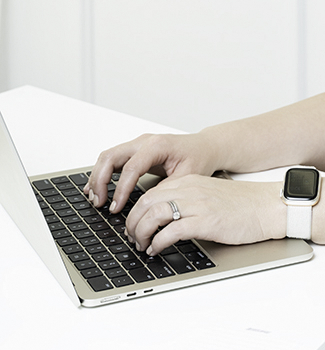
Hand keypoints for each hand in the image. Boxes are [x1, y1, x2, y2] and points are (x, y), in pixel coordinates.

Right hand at [85, 132, 219, 211]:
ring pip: (108, 156)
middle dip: (100, 180)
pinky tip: (97, 188)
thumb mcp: (187, 177)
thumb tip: (145, 208)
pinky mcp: (136, 151)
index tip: (115, 208)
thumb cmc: (199, 158)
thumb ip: (165, 190)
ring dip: (98, 177)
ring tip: (96, 199)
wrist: (204, 147)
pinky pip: (113, 159)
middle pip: (111, 156)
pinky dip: (102, 173)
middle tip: (99, 203)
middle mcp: (144, 141)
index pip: (131, 168)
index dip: (120, 189)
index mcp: (157, 145)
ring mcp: (138, 144)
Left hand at [123, 175, 282, 254]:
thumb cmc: (244, 205)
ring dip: (141, 233)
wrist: (267, 207)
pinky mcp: (205, 221)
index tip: (134, 225)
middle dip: (133, 223)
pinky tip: (157, 249)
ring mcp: (197, 205)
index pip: (150, 193)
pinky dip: (157, 243)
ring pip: (153, 215)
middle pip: (146, 203)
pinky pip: (170, 231)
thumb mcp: (210, 195)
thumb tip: (166, 219)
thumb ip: (188, 201)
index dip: (136, 211)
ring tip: (142, 245)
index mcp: (190, 182)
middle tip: (132, 238)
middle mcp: (190, 190)